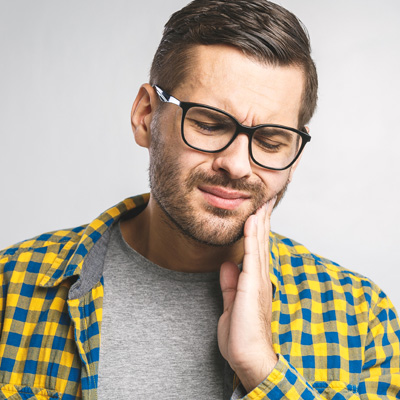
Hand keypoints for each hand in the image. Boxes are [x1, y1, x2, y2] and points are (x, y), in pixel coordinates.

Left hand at [218, 198, 277, 392]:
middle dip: (263, 220)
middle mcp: (261, 278)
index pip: (258, 250)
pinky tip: (252, 221)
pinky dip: (252, 236)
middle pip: (263, 242)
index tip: (258, 212)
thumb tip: (227, 265)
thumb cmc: (242, 335)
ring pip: (260, 244)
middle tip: (265, 200)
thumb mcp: (231, 304)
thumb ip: (230, 284)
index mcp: (256, 282)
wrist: (248, 357)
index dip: (258, 230)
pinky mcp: (251, 286)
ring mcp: (258, 281)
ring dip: (260, 221)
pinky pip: (252, 255)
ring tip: (262, 203)